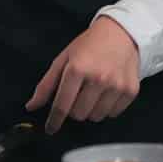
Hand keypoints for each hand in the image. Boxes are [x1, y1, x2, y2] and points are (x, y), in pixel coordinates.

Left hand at [26, 17, 140, 134]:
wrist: (121, 33)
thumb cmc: (89, 45)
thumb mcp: (63, 59)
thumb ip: (46, 85)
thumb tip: (32, 106)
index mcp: (77, 68)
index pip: (62, 105)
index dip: (54, 120)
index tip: (51, 128)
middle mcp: (98, 78)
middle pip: (78, 115)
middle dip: (74, 109)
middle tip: (77, 94)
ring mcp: (116, 85)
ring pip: (96, 117)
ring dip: (91, 110)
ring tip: (93, 92)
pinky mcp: (130, 91)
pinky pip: (113, 114)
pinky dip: (107, 108)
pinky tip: (107, 92)